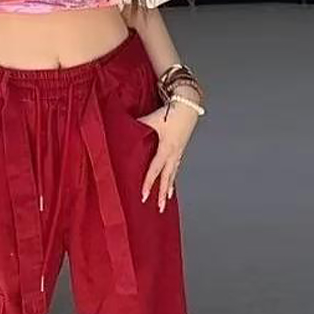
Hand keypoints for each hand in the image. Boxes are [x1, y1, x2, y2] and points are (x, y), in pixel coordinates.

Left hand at [136, 90, 200, 212]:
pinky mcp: (180, 150)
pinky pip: (175, 168)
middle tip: (158, 208)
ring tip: (165, 201)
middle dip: (162, 194)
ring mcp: (178, 153)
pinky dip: (172, 178)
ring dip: (168, 188)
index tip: (144, 195)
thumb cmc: (172, 111)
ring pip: (172, 174)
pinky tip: (170, 185)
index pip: (155, 169)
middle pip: (167, 178)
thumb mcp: (153, 118)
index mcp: (166, 147)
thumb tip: (124, 129)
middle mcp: (173, 153)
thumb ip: (139, 125)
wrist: (189, 104)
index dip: (149, 183)